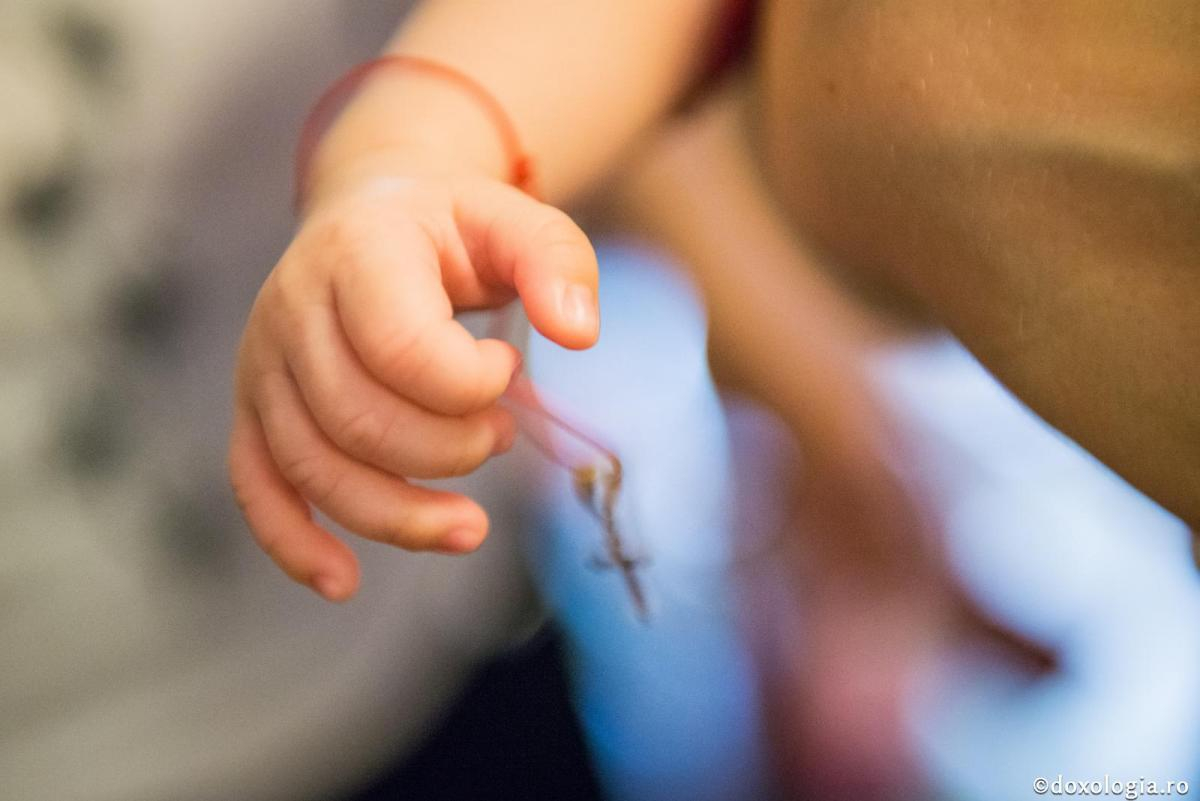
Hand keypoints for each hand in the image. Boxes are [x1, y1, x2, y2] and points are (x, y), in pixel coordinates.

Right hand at [228, 174, 598, 600]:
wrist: (371, 216)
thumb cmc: (454, 230)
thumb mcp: (516, 221)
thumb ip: (558, 263)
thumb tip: (580, 333)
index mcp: (359, 250)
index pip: (402, 349)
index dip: (471, 386)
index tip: (505, 369)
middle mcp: (293, 304)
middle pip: (359, 419)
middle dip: (449, 452)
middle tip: (500, 434)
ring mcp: (263, 360)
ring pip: (313, 466)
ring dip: (399, 514)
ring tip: (470, 524)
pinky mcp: (254, 405)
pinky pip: (256, 484)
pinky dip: (293, 543)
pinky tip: (344, 582)